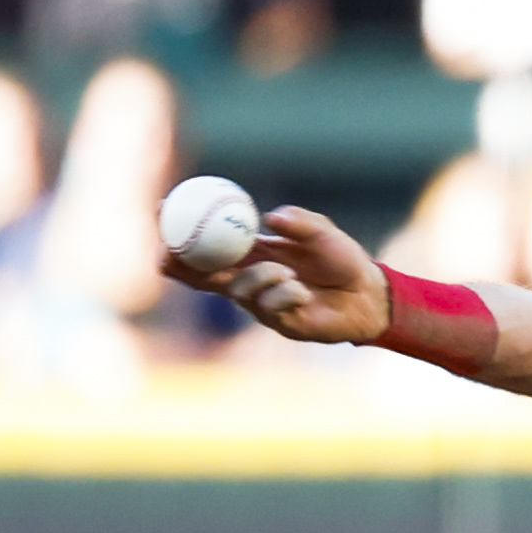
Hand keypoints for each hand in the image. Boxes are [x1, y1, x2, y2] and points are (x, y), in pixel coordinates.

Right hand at [174, 204, 390, 347]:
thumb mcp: (323, 231)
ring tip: (288, 274)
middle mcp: (248, 278)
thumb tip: (269, 216)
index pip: (207, 243)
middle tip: (170, 252)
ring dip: (259, 278)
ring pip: (238, 291)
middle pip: (200, 275)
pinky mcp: (279, 323)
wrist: (369, 294)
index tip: (163, 209)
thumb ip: (299, 222)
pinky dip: (287, 295)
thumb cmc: (343, 259)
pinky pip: (271, 307)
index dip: (181, 229)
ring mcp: (260, 303)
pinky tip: (305, 294)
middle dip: (179, 264)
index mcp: (251, 253)